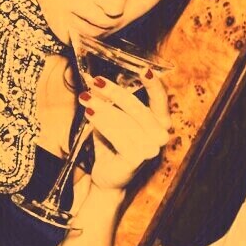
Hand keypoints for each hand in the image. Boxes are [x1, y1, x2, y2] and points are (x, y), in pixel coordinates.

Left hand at [78, 71, 171, 190]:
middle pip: (138, 108)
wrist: (107, 176)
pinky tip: (90, 114)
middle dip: (115, 93)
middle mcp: (160, 135)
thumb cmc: (111, 145)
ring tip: (85, 98)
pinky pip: (117, 135)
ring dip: (103, 108)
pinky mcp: (136, 158)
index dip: (153, 85)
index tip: (143, 69)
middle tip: (96, 82)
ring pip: (125, 121)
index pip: (160, 100)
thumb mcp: (112, 119)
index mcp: (159, 122)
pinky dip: (102, 123)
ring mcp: (150, 148)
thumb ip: (110, 102)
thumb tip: (94, 80)